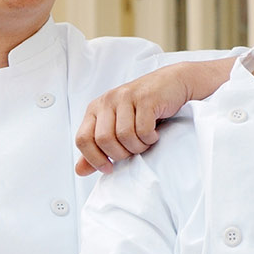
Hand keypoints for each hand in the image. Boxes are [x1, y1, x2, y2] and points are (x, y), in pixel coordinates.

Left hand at [74, 58, 231, 175]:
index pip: (83, 139)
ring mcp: (126, 97)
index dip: (94, 158)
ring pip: (124, 136)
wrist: (173, 84)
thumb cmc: (144, 107)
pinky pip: (143, 130)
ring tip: (145, 141)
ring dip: (138, 146)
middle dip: (121, 154)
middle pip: (104, 140)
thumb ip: (98, 149)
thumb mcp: (117, 126)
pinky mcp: (145, 98)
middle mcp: (107, 101)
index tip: (109, 168)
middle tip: (133, 150)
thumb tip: (80, 170)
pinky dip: (150, 138)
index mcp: (95, 109)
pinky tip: (154, 133)